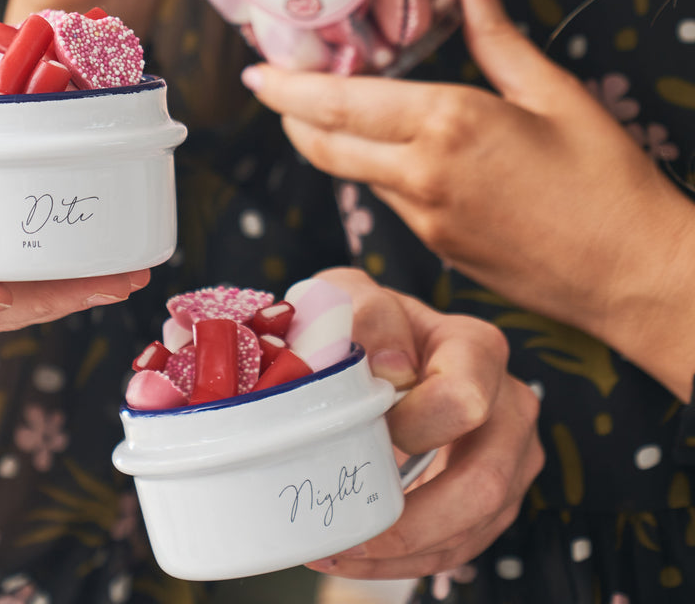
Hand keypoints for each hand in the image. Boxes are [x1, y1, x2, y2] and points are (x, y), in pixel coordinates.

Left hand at [242, 0, 694, 399]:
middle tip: (270, 89)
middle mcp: (421, 174)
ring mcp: (423, 219)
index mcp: (448, 124)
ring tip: (317, 110)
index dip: (287, 88)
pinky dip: (370, 170)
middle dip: (287, 116)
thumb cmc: (608, 181)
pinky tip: (385, 151)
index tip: (257, 72)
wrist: (634, 277)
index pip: (339, 103)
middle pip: (323, 143)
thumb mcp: (556, 93)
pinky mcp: (434, 248)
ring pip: (352, 173)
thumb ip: (498, 35)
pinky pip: (386, 199)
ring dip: (326, 142)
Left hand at [305, 267, 541, 579]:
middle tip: (349, 533)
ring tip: (344, 551)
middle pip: (487, 481)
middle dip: (417, 522)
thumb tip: (390, 368)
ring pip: (479, 524)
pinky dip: (414, 559)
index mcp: (475, 347)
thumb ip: (365, 313)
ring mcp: (511, 451)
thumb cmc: (360, 319)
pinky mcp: (496, 492)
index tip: (365, 432)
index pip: (464, 401)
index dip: (413, 429)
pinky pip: (466, 542)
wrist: (370, 340)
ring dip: (409, 551)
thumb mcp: (349, 296)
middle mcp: (509, 400)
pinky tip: (366, 556)